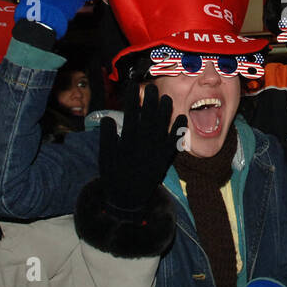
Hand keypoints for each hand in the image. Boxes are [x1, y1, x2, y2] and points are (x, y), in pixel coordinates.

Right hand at [98, 83, 186, 210]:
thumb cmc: (114, 176)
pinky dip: (178, 130)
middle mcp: (143, 147)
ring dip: (165, 112)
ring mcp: (156, 153)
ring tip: (167, 97)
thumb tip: (108, 119)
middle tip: (152, 86)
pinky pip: (174, 143)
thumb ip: (106, 139)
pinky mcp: (164, 159)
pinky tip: (182, 117)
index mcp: (127, 144)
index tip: (132, 86)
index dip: (132, 100)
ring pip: (162, 128)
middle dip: (150, 101)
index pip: (130, 117)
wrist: (128, 199)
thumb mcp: (104, 158)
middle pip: (149, 119)